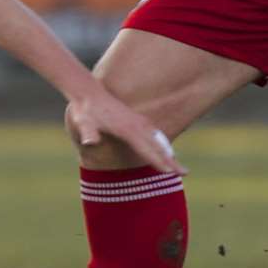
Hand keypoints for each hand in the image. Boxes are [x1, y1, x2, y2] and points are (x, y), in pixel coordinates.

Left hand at [65, 90, 183, 174]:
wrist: (89, 93)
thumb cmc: (85, 111)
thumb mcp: (82, 122)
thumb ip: (88, 132)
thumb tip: (89, 142)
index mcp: (128, 129)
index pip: (147, 149)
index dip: (159, 162)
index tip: (171, 173)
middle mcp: (137, 125)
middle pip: (158, 146)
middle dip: (171, 160)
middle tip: (185, 173)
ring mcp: (139, 121)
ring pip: (158, 140)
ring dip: (169, 153)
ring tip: (179, 167)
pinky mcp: (137, 120)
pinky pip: (154, 134)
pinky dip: (162, 144)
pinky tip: (165, 150)